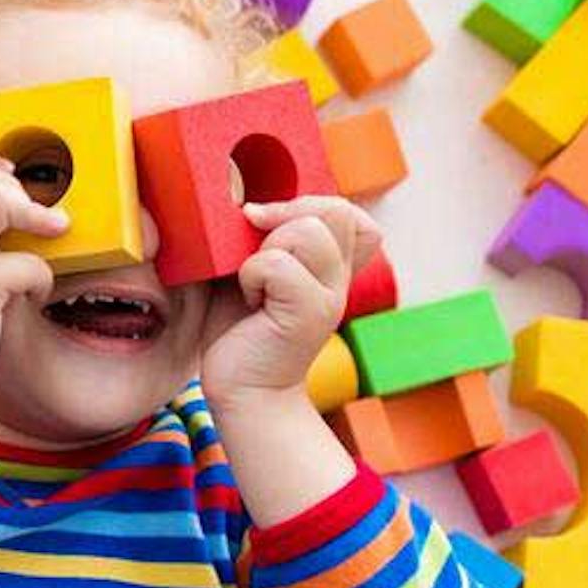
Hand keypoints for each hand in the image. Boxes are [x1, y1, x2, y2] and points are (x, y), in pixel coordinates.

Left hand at [201, 196, 382, 412]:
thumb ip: (257, 238)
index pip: (348, 211)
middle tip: (254, 249)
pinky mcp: (310, 315)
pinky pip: (277, 264)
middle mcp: (338, 278)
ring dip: (265, 249)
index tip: (266, 224)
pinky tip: (250, 301)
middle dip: (285, 215)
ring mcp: (330, 296)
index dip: (310, 203)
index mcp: (329, 265)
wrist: (244, 390)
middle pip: (335, 210)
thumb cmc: (239, 331)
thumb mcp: (247, 271)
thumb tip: (241, 197)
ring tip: (253, 282)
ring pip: (307, 232)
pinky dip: (252, 275)